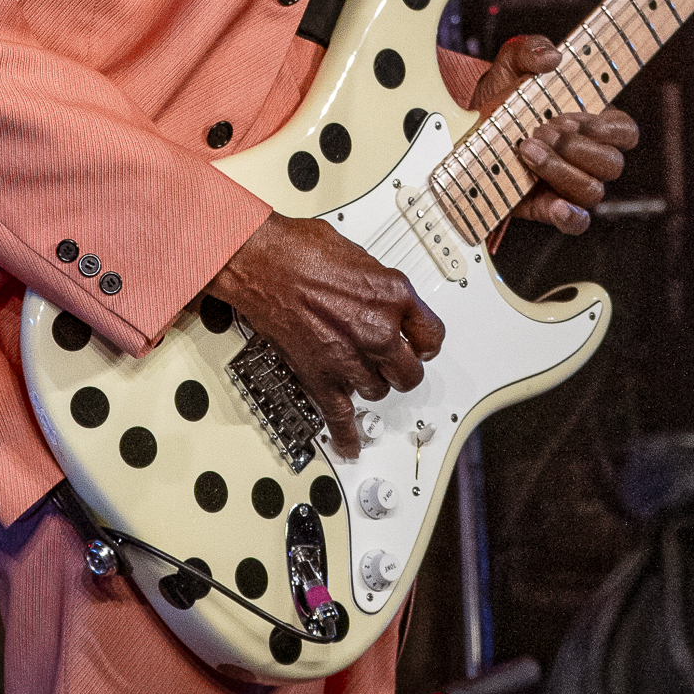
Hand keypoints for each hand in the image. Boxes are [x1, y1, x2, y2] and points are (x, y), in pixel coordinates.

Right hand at [210, 212, 444, 459]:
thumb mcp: (358, 256)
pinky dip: (347, 435)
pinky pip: (342, 417)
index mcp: (393, 294)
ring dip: (369, 383)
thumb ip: (377, 286)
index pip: (432, 334)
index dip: (424, 342)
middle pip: (409, 372)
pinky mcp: (321, 378)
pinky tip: (352, 443)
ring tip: (356, 370)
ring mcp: (351, 358)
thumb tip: (380, 298)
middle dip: (400, 368)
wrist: (261, 263)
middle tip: (390, 362)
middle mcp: (379, 330)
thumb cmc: (299, 250)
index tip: (418, 346)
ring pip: (378, 392)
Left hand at [474, 35, 639, 234]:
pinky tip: (553, 203)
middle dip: (577, 146)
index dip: (609, 128)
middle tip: (542, 129)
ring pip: (592, 190)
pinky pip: (576, 223)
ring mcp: (568, 185)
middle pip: (611, 163)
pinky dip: (570, 216)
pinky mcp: (547, 208)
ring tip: (525, 150)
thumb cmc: (497, 98)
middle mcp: (585, 157)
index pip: (625, 132)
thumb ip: (530, 49)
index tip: (579, 117)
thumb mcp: (509, 65)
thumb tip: (552, 57)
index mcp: (588, 123)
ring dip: (560, 170)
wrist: (461, 132)